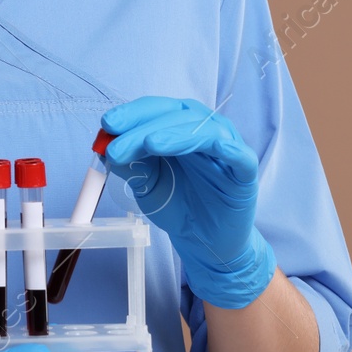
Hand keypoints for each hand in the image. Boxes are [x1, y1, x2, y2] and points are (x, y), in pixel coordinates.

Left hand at [101, 96, 275, 308]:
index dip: (132, 114)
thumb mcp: (145, 184)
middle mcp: (204, 131)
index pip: (156, 110)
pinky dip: (229, 149)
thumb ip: (131, 164)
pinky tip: (216, 146)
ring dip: (175, 134)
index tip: (107, 124)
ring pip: (205, 131)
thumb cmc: (177, 205)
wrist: (204, 241)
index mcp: (178, 128)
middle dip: (144, 127)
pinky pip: (240, 156)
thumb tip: (109, 147)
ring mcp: (227, 150)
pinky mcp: (245, 173)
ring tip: (150, 144)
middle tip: (117, 147)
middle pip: (177, 116)